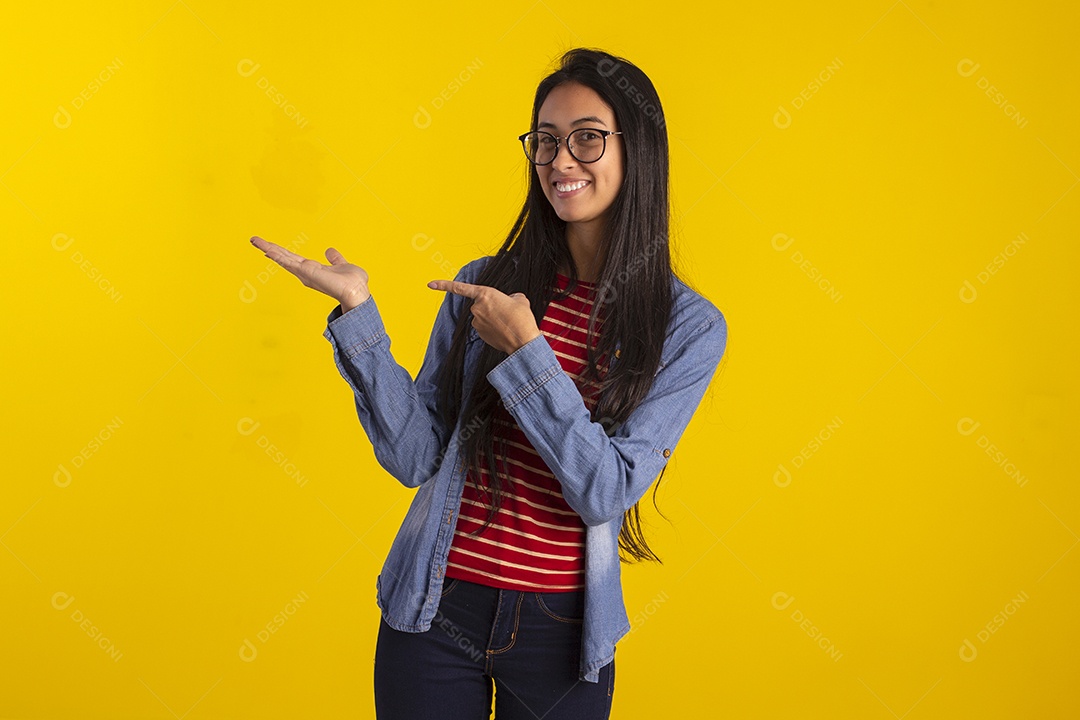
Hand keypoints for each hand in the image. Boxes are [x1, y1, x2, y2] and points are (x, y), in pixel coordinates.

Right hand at [249, 236, 369, 310]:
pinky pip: (288, 262)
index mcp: (312, 269)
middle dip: (269, 248)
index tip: (270, 247)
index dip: (281, 252)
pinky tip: (267, 250)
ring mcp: (304, 273)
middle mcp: (305, 272)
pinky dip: (278, 256)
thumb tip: (329, 251)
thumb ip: (335, 259)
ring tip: (255, 241)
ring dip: (269, 249)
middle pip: (283, 257)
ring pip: (283, 258)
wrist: (357, 292)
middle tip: (255, 240)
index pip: (292, 259)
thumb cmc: (352, 283)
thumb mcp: (342, 265)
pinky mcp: (306, 272)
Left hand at [427, 279, 541, 354]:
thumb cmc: (522, 318)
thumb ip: (509, 296)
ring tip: (508, 322)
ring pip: (483, 317)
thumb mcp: (519, 299)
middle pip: (480, 304)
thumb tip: (509, 300)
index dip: (444, 285)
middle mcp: (477, 308)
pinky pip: (485, 327)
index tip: (430, 284)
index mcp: (485, 294)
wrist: (522, 340)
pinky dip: (493, 328)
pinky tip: (504, 330)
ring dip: (493, 318)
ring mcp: (476, 322)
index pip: (460, 288)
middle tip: (507, 312)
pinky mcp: (479, 334)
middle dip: (491, 307)